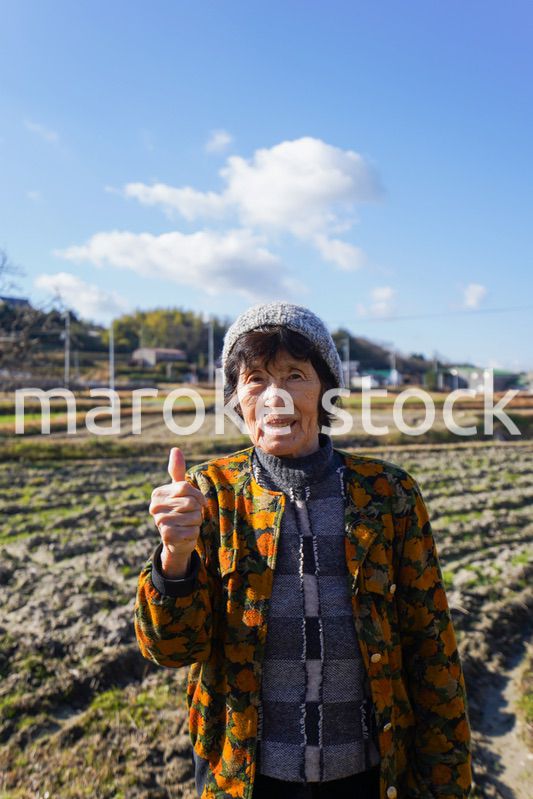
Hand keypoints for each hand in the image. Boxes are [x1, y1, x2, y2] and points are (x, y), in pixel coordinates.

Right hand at [149, 447, 207, 577]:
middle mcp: (155, 507)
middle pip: (191, 502)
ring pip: (194, 517)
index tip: (199, 502)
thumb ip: (177, 471)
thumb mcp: (179, 490)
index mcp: (158, 494)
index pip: (185, 488)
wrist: (175, 540)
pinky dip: (194, 533)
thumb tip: (175, 449)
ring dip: (196, 522)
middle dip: (197, 510)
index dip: (198, 495)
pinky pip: (193, 531)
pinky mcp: (168, 537)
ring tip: (187, 524)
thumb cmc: (179, 510)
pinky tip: (185, 534)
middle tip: (189, 515)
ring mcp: (160, 522)